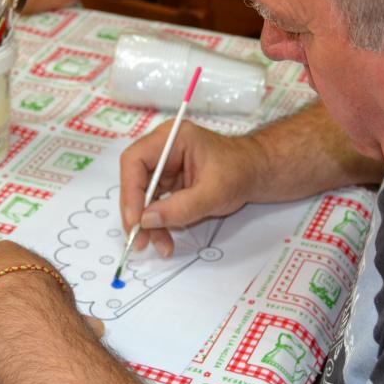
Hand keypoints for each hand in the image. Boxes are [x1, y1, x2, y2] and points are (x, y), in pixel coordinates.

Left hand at [0, 241, 102, 357]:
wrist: (13, 308)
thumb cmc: (43, 296)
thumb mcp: (64, 299)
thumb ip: (72, 313)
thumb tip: (96, 329)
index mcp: (7, 253)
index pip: (11, 273)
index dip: (21, 297)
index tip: (29, 315)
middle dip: (0, 314)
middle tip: (13, 336)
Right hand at [119, 121, 264, 257]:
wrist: (254, 173)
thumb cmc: (239, 172)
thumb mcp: (214, 193)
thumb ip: (181, 208)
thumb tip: (147, 220)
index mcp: (172, 138)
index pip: (135, 160)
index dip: (130, 190)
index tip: (136, 220)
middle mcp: (162, 149)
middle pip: (134, 180)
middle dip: (136, 212)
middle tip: (139, 240)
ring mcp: (163, 166)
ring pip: (142, 197)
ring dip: (147, 223)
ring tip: (160, 246)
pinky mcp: (167, 183)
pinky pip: (154, 205)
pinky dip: (157, 223)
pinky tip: (164, 239)